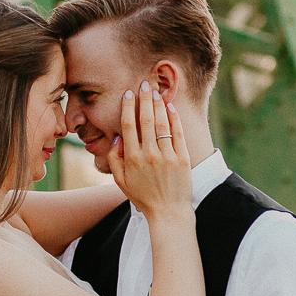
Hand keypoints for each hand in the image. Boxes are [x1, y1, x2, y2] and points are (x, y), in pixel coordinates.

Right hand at [109, 81, 190, 219]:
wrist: (168, 212)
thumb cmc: (143, 196)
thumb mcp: (121, 181)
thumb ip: (114, 159)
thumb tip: (117, 138)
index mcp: (132, 159)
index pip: (129, 125)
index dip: (129, 107)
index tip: (129, 93)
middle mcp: (149, 155)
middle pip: (146, 119)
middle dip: (145, 99)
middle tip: (145, 84)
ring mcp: (167, 156)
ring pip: (161, 124)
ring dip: (158, 104)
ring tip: (156, 91)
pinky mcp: (182, 159)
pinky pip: (177, 133)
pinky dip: (174, 118)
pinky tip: (170, 107)